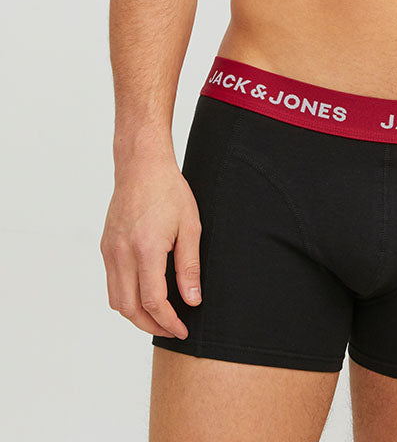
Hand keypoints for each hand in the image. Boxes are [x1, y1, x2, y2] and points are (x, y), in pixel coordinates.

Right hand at [100, 154, 201, 338]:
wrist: (141, 165)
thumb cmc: (169, 190)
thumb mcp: (190, 226)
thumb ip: (189, 267)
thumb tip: (192, 301)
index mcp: (146, 249)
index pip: (153, 302)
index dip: (168, 322)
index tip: (183, 330)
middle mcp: (122, 253)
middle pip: (129, 309)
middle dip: (151, 326)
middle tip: (172, 329)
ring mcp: (110, 250)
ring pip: (115, 300)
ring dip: (135, 315)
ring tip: (159, 317)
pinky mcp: (106, 246)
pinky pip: (112, 282)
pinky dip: (126, 297)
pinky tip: (144, 294)